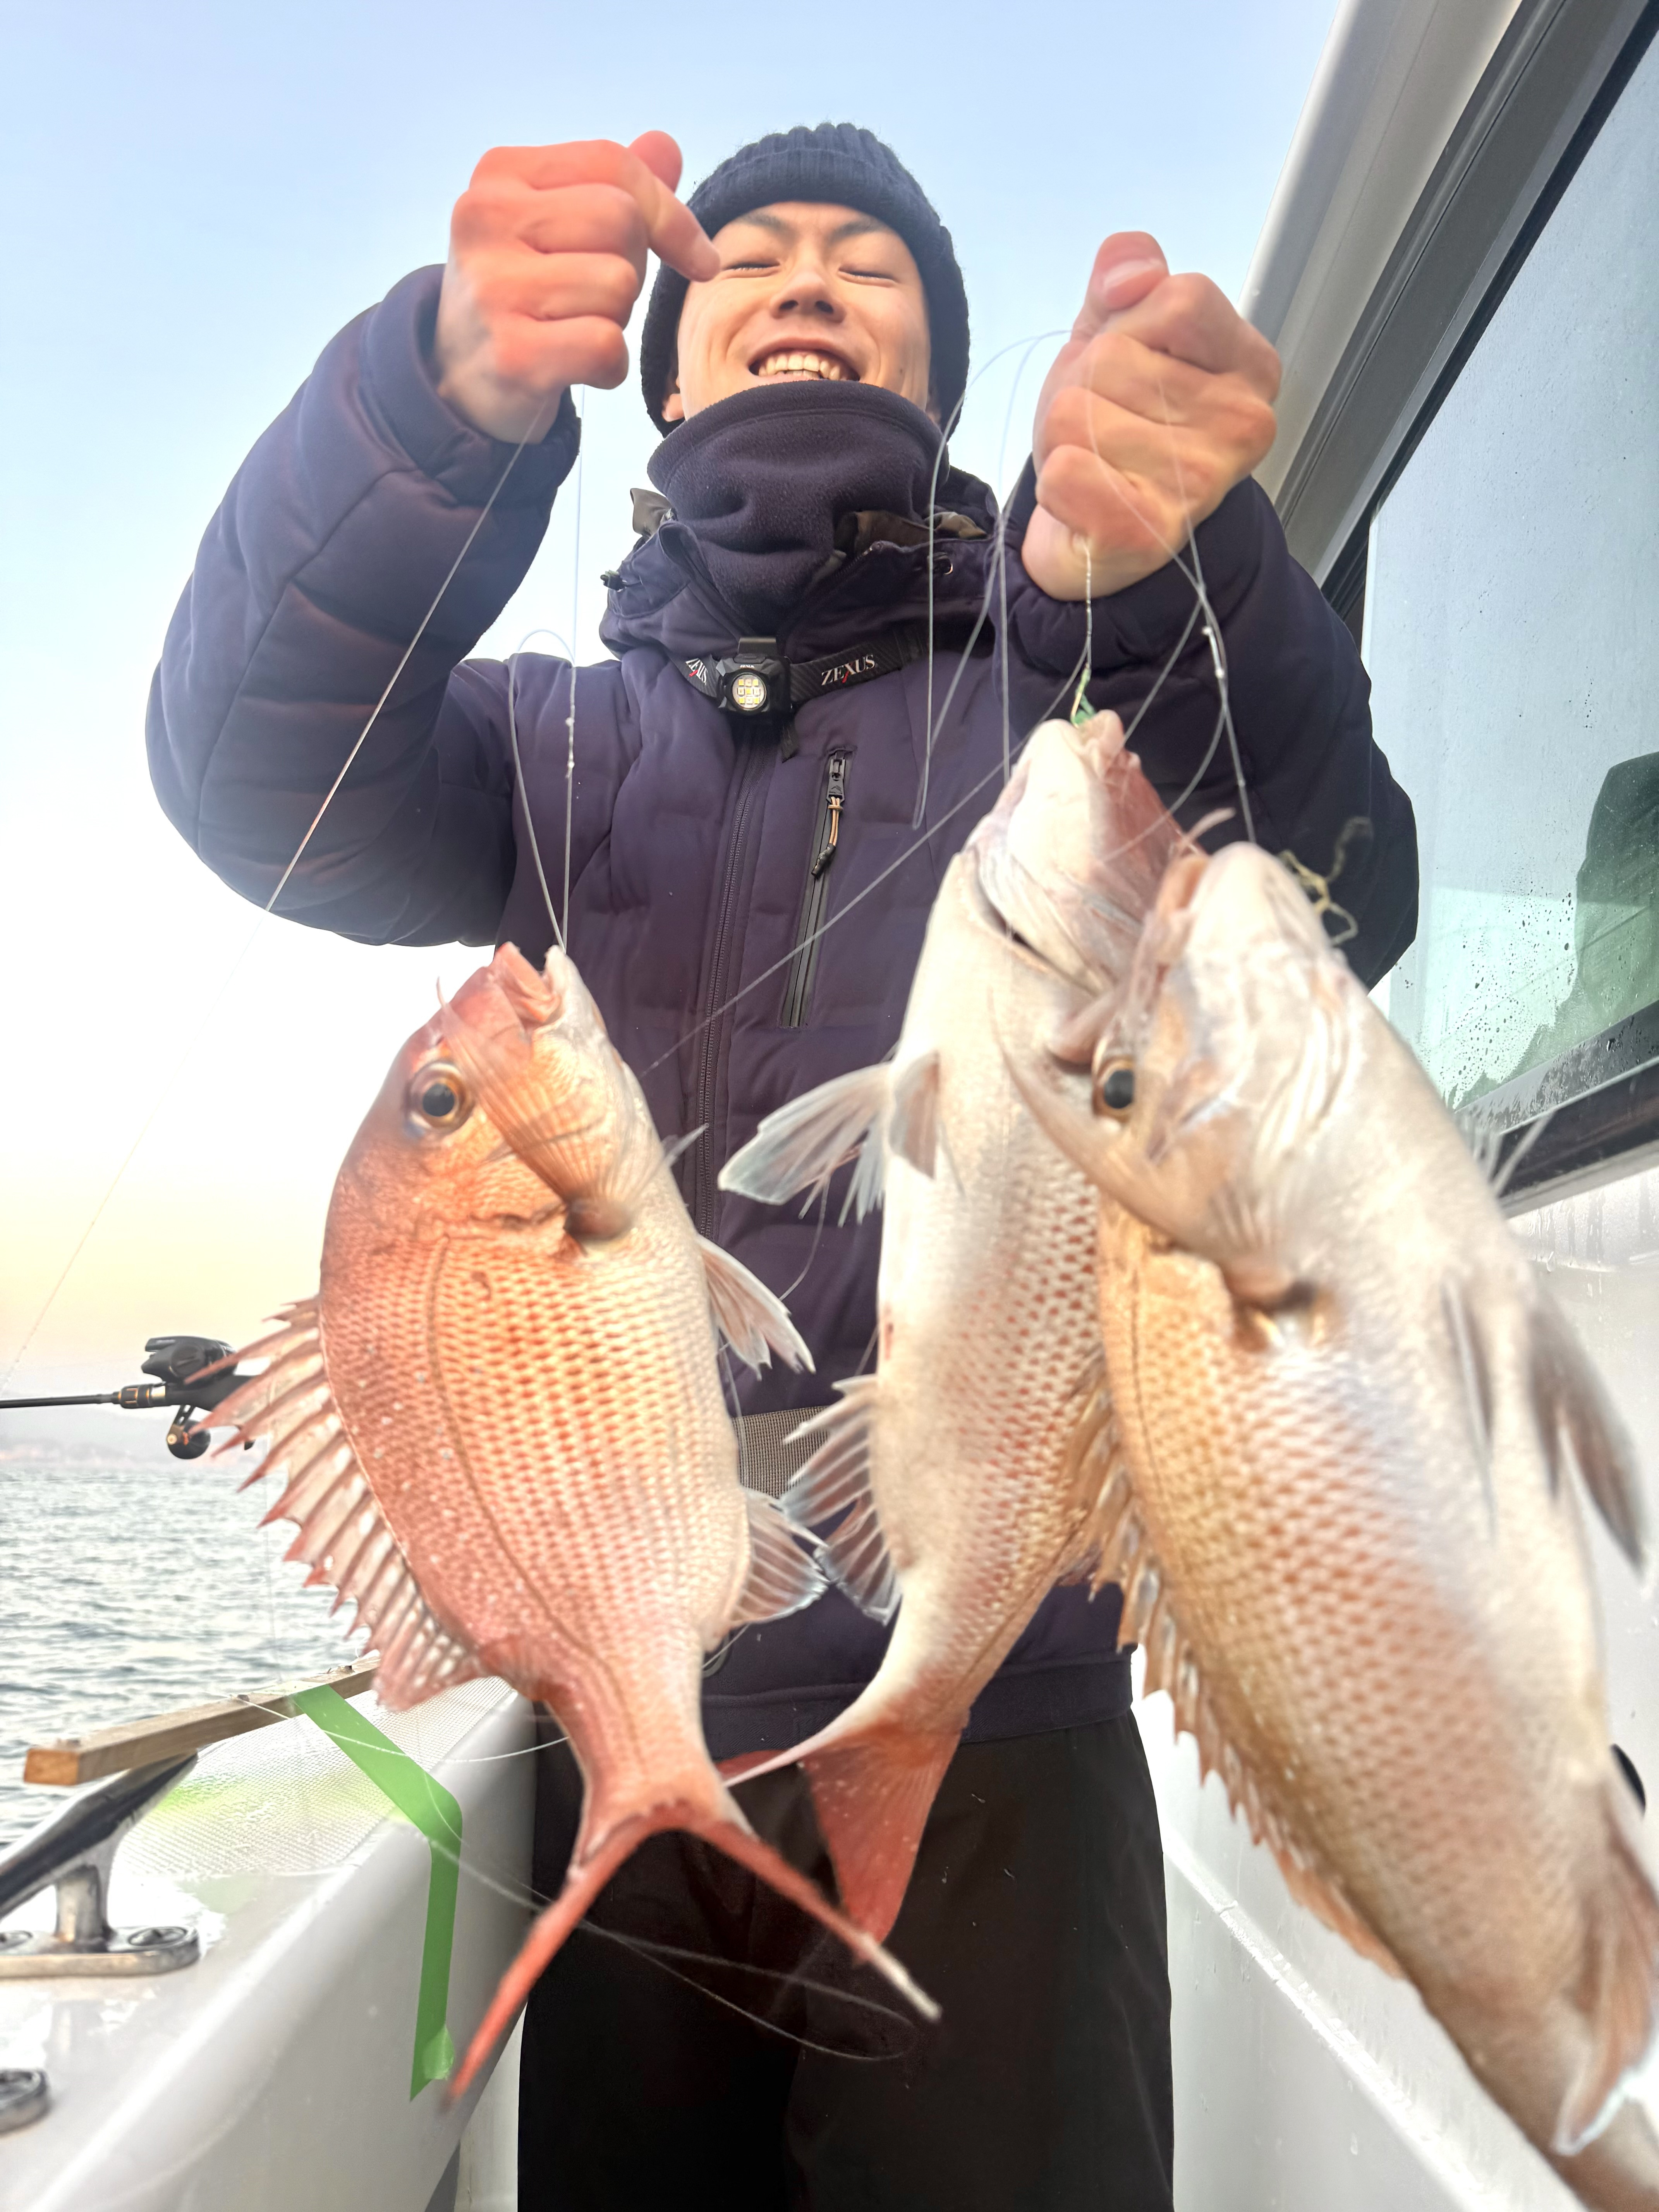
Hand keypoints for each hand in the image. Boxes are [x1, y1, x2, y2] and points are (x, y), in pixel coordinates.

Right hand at [432, 131, 717, 441]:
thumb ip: (609, 185)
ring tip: (574, 327)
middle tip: (594, 296)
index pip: (612, 163)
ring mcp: (493, 287)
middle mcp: (486, 219)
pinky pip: (606, 345)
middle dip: (631, 266)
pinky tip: (577, 365)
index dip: (669, 212)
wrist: (456, 375)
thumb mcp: (553, 222)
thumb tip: (667, 147)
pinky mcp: (511, 354)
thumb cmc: (521, 290)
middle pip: (621, 220)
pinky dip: (609, 365)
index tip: (696, 257)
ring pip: (618, 284)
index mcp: (500, 173)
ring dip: (616, 318)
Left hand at [1022, 233, 1280, 601]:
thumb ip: (1124, 280)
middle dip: (1086, 385)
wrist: (1096, 531)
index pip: (1178, 297)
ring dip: (1066, 435)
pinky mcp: (1150, 532)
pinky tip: (1082, 496)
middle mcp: (1242, 423)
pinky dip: (1055, 482)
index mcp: (1249, 365)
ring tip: (1096, 461)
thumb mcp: (1115, 333)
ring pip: (1078, 412)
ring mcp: (1201, 482)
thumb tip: (1132, 271)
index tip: (1132, 364)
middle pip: (1115, 356)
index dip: (1128, 323)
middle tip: (1106, 425)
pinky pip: (1065, 473)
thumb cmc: (1116, 424)